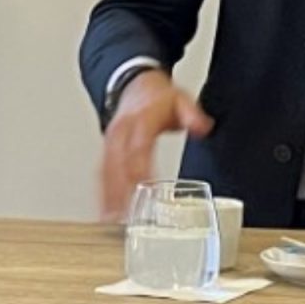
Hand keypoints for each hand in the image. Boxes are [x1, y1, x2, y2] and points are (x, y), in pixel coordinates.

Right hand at [97, 69, 213, 220]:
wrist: (133, 83)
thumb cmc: (157, 97)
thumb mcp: (180, 99)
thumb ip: (192, 114)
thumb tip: (202, 127)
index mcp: (140, 120)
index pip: (138, 147)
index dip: (140, 168)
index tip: (146, 188)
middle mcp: (120, 132)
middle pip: (118, 164)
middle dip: (120, 191)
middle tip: (126, 215)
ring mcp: (110, 141)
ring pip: (106, 171)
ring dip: (108, 196)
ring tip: (112, 220)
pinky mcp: (106, 150)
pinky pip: (101, 172)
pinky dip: (102, 192)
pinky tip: (105, 212)